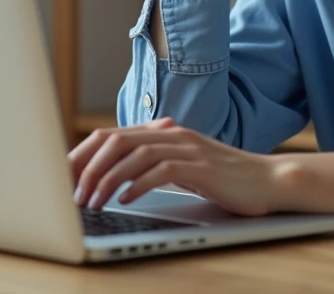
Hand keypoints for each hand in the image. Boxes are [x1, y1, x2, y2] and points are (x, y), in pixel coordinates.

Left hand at [67, 118, 277, 216]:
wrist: (267, 180)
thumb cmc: (224, 179)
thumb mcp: (182, 167)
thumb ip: (153, 165)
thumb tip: (114, 178)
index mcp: (163, 132)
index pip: (112, 135)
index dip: (84, 154)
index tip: (66, 177)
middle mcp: (172, 134)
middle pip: (116, 140)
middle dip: (88, 166)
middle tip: (74, 193)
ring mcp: (187, 148)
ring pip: (134, 154)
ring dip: (108, 179)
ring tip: (93, 202)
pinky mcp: (201, 166)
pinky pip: (161, 171)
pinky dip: (138, 184)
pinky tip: (125, 199)